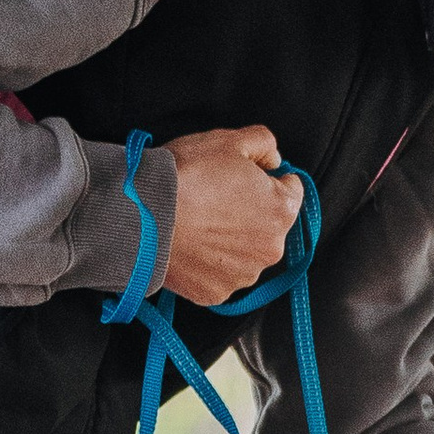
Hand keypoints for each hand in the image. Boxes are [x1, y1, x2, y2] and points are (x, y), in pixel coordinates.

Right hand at [164, 122, 301, 304]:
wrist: (141, 216)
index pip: (291, 189)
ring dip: (230, 239)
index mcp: (282, 210)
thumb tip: (274, 159)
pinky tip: (190, 244)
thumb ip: (264, 143)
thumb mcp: (229, 140)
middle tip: (214, 197)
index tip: (243, 175)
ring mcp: (244, 275)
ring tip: (198, 221)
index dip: (267, 177)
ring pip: (244, 252)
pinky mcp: (217, 293)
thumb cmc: (187, 176)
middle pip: (268, 225)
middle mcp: (271, 249)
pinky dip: (208, 262)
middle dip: (249, 211)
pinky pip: (218, 275)